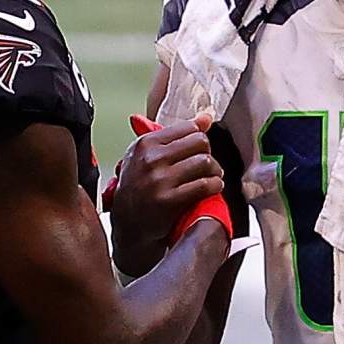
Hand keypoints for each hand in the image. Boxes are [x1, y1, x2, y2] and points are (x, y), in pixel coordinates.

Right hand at [111, 114, 222, 274]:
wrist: (128, 225)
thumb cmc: (138, 188)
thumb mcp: (147, 156)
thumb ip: (176, 135)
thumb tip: (206, 117)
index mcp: (145, 143)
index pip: (188, 128)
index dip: (200, 139)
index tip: (200, 149)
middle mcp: (151, 159)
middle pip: (200, 142)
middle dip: (208, 154)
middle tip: (208, 165)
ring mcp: (159, 180)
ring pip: (205, 162)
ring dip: (215, 171)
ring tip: (212, 177)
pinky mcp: (169, 200)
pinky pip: (205, 185)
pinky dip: (215, 186)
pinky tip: (213, 188)